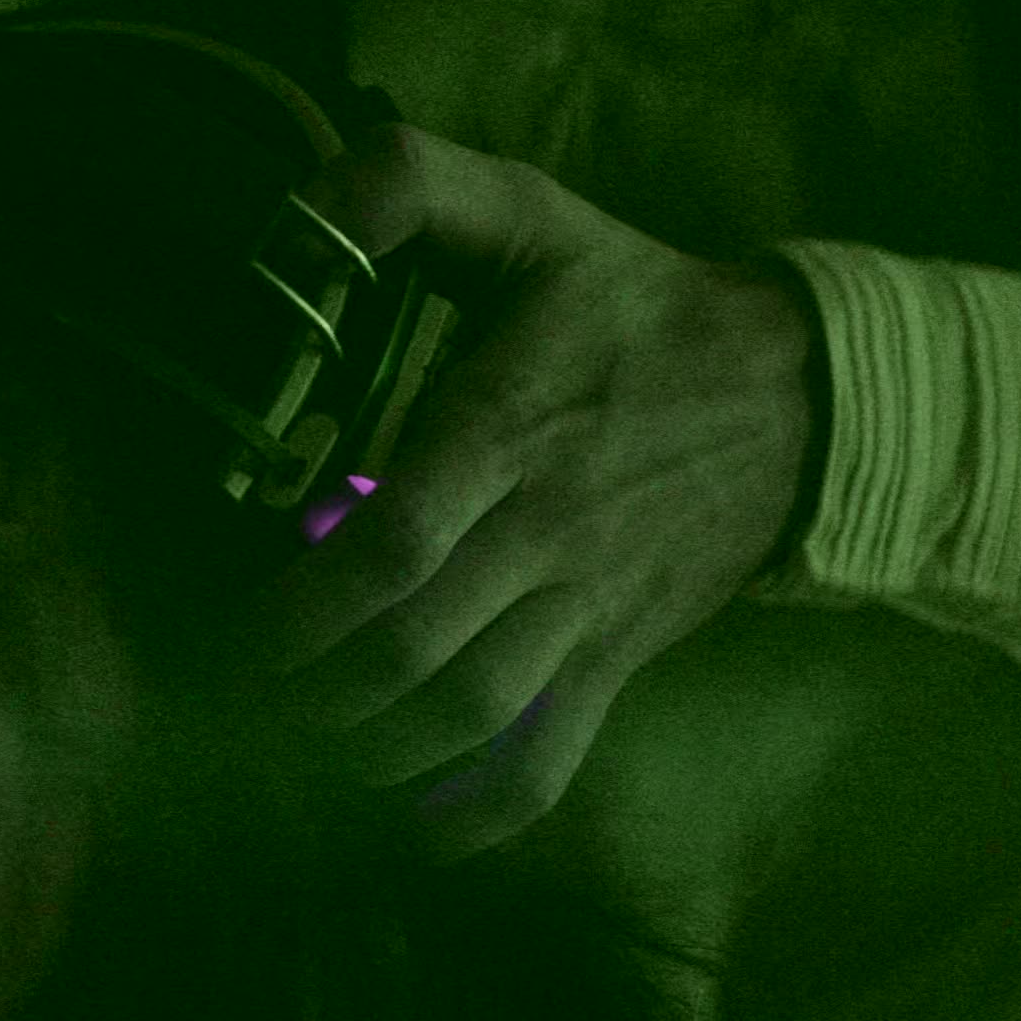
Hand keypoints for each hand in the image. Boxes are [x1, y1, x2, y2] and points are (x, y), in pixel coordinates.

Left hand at [246, 124, 826, 863]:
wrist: (797, 391)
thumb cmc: (631, 305)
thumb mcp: (530, 214)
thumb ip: (410, 186)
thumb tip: (301, 208)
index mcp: (508, 427)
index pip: (395, 544)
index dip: (301, 606)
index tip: (227, 632)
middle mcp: (546, 530)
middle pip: (414, 648)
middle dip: (306, 696)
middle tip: (223, 710)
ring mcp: (586, 605)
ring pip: (468, 716)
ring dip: (365, 758)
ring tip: (283, 763)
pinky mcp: (617, 657)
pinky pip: (548, 763)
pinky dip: (475, 817)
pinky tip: (405, 834)